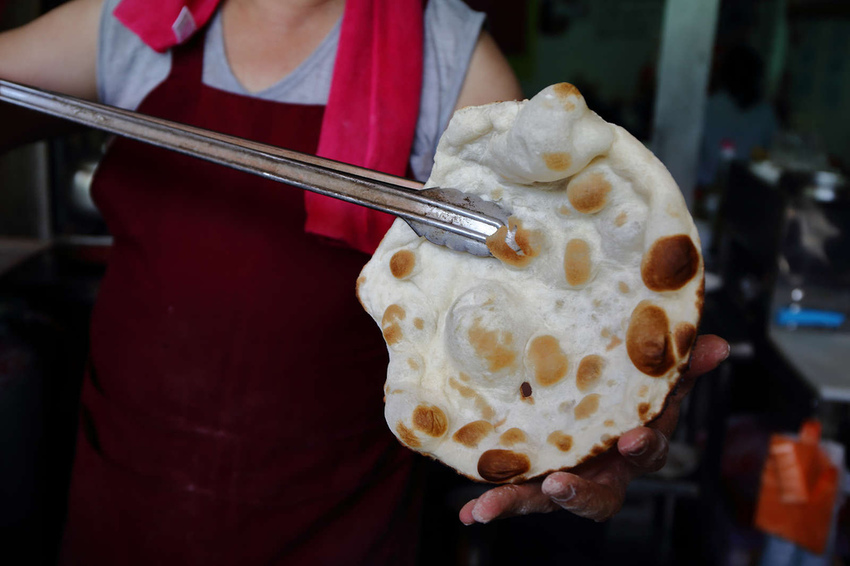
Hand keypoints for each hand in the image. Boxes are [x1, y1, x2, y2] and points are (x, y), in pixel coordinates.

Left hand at [459, 334, 729, 524]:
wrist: (599, 412)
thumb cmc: (631, 400)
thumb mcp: (657, 383)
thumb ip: (683, 367)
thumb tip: (721, 344)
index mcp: (634, 447)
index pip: (648, 452)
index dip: (644, 447)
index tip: (632, 437)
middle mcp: (602, 472)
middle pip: (598, 496)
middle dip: (578, 495)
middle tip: (559, 485)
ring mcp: (567, 480)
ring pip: (546, 501)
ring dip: (518, 504)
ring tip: (489, 507)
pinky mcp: (535, 481)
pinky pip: (515, 497)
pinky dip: (492, 505)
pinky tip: (470, 513)